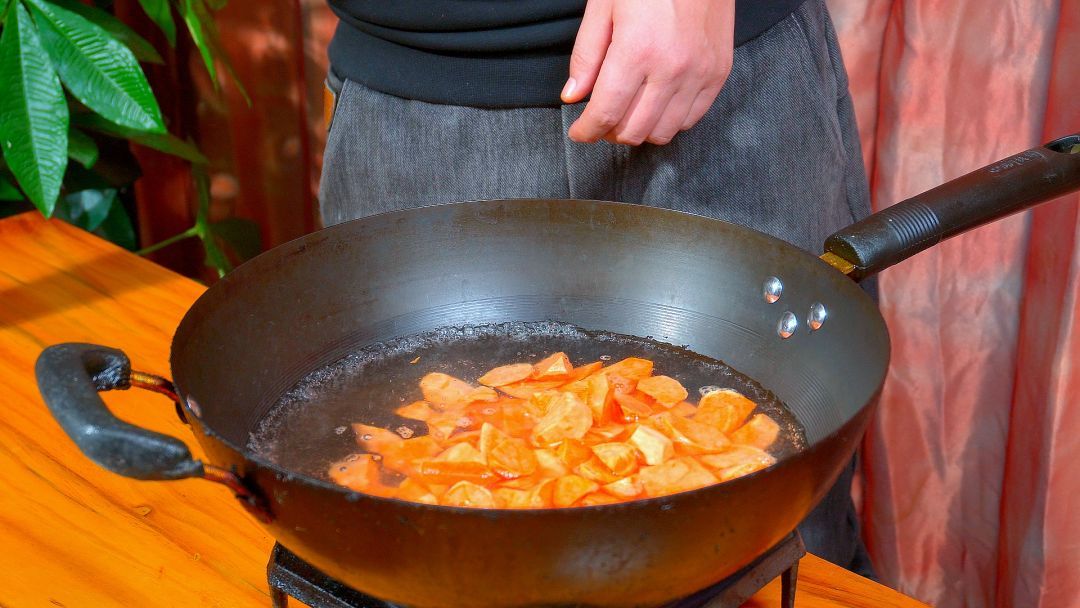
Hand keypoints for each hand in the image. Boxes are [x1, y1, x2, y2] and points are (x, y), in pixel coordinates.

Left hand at [562, 0, 734, 145]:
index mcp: (637, 50)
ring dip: (639, 130)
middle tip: (600, 120)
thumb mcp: (604, 6)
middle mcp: (671, 69)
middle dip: (609, 132)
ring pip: (662, 132)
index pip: (605, 113)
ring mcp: (699, 73)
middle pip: (633, 130)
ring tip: (628, 112)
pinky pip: (690, 119)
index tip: (579, 132)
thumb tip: (573, 97)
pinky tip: (655, 104)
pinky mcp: (718, 72)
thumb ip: (586, 55)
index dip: (586, 131)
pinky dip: (668, 120)